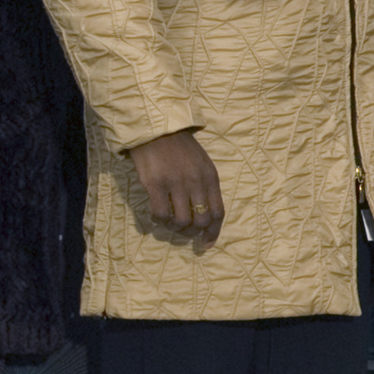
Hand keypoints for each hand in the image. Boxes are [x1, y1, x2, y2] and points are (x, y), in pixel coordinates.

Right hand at [129, 129, 223, 244]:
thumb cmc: (181, 149)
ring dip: (175, 228)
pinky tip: (156, 216)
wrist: (158, 129)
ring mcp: (176, 184)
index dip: (213, 232)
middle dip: (193, 232)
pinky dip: (159, 221)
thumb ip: (206, 187)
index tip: (206, 243)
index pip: (218, 213)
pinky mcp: (156, 185)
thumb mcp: (203, 165)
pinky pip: (160, 214)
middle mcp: (197, 183)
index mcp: (211, 178)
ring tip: (169, 223)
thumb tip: (205, 214)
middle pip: (202, 221)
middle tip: (184, 232)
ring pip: (182, 221)